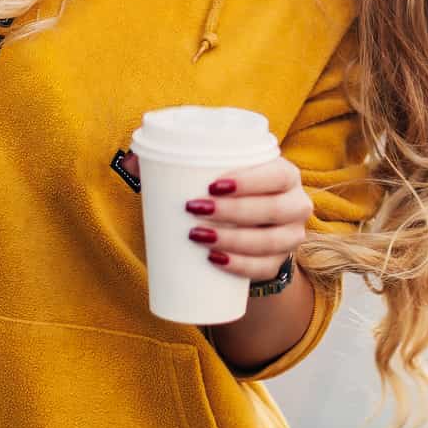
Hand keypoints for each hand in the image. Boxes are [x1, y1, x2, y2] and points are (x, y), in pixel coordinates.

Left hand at [128, 154, 311, 280]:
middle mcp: (296, 204)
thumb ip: (171, 163)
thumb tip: (131, 159)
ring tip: (198, 236)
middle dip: (235, 211)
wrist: (246, 228)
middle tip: (195, 210)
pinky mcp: (277, 264)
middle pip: (275, 210)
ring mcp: (290, 237)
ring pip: (271, 242)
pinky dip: (240, 266)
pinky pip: (264, 268)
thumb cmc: (225, 194)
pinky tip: (216, 260)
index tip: (212, 185)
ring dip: (235, 239)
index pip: (277, 174)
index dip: (250, 180)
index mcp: (284, 174)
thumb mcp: (208, 175)